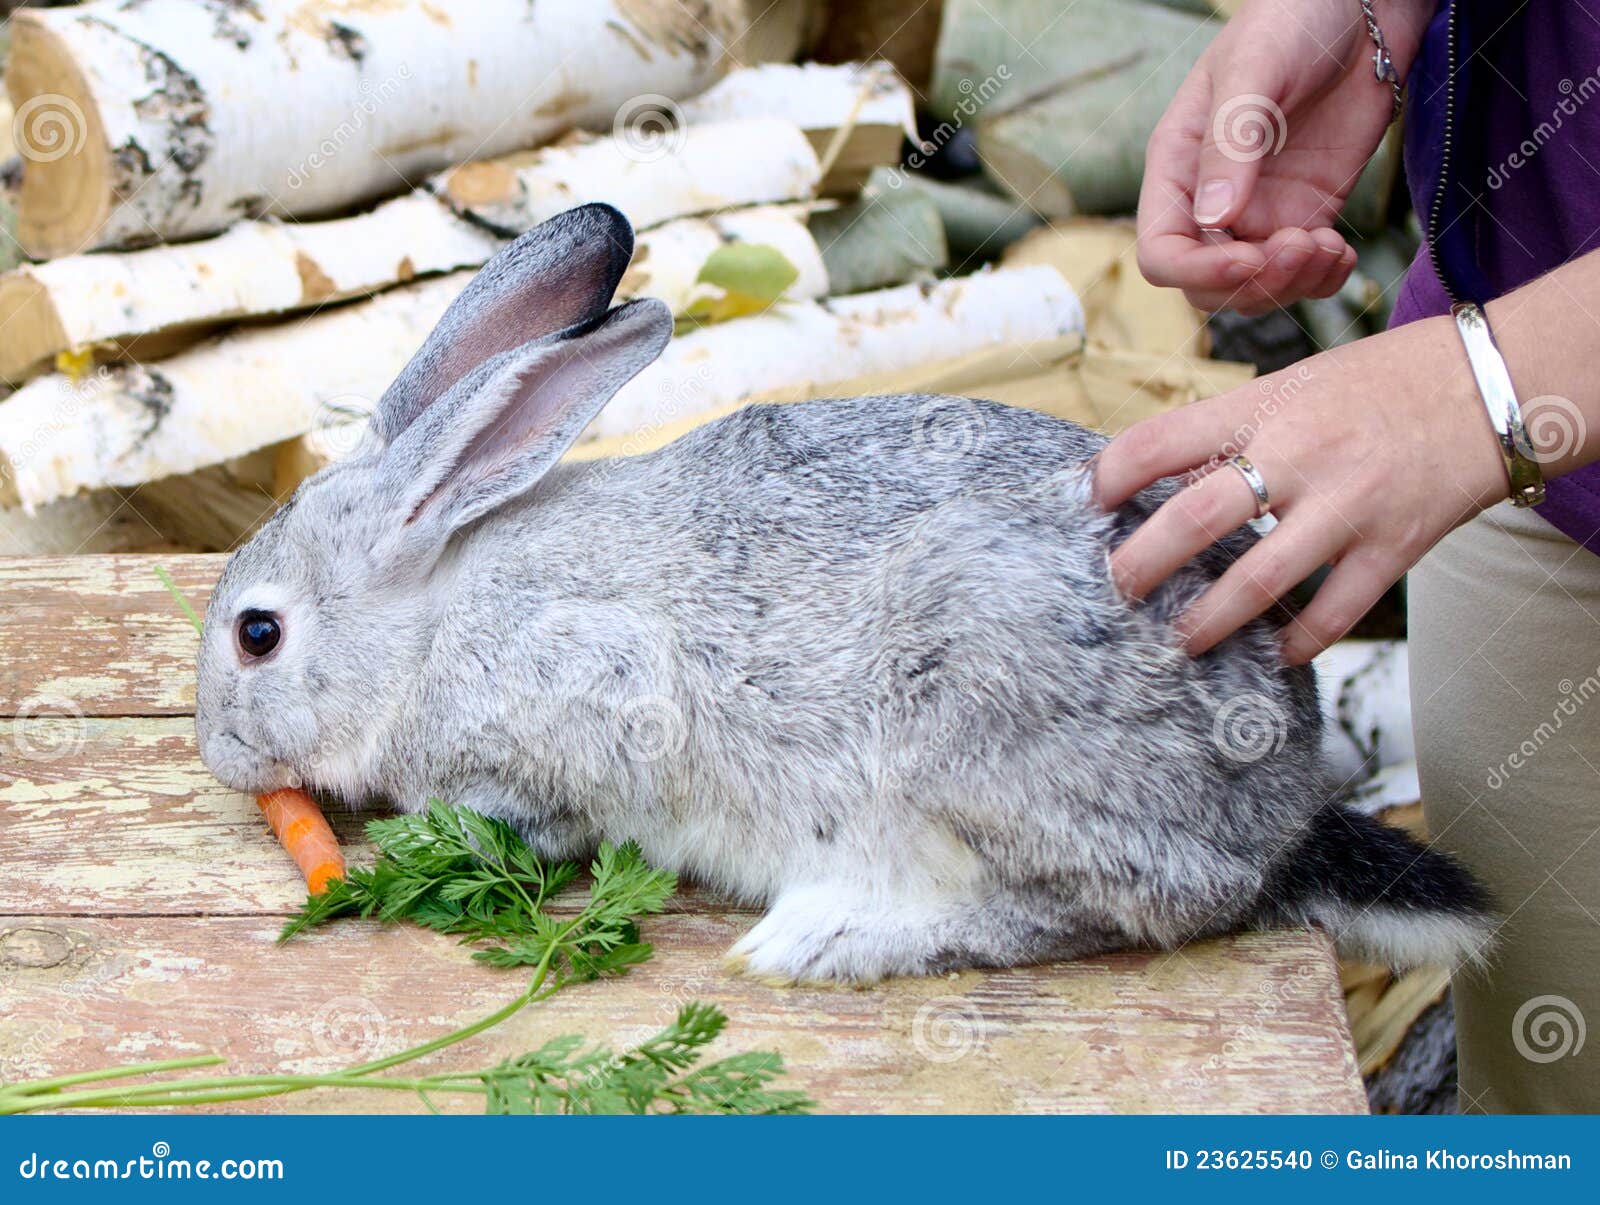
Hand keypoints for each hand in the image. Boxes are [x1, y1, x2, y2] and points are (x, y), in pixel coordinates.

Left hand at [1092, 316, 1512, 664]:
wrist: (1489, 383)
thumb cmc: (1372, 385)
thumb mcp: (1289, 385)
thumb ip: (1227, 431)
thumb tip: (1153, 481)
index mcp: (1263, 407)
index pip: (1162, 440)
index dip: (1109, 476)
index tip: (1084, 506)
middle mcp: (1300, 454)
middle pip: (1198, 516)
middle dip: (1142, 563)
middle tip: (1113, 591)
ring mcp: (1348, 504)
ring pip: (1261, 579)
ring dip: (1209, 620)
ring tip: (1175, 642)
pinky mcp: (1394, 546)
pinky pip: (1335, 611)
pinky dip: (1298, 641)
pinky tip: (1273, 653)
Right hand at [1137, 0, 1430, 313]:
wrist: (1363, 9)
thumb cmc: (1292, 22)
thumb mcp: (1254, 70)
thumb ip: (1231, 144)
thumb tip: (1214, 219)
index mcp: (1177, 169)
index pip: (1161, 252)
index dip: (1196, 271)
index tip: (1249, 259)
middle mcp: (1210, 203)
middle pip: (1205, 286)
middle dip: (1253, 284)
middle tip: (1304, 244)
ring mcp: (1259, 215)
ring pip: (1255, 291)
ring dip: (1292, 286)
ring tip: (1330, 246)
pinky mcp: (1305, 216)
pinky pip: (1302, 275)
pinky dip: (1322, 280)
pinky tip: (1342, 252)